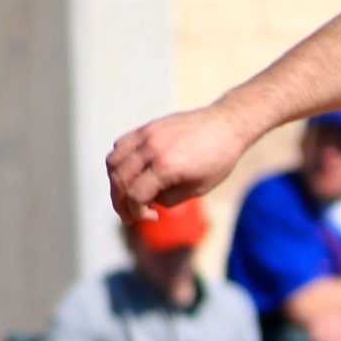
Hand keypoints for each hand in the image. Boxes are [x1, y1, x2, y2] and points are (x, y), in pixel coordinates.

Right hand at [106, 104, 254, 225]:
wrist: (228, 124)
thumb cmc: (219, 159)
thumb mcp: (198, 188)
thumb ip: (169, 199)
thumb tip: (148, 201)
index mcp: (166, 167)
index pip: (135, 196)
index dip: (137, 212)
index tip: (152, 216)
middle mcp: (151, 149)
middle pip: (118, 181)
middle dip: (120, 203)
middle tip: (130, 215)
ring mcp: (146, 135)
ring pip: (112, 162)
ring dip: (116, 182)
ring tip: (129, 194)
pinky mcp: (146, 127)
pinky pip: (120, 146)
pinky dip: (119, 162)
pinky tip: (133, 172)